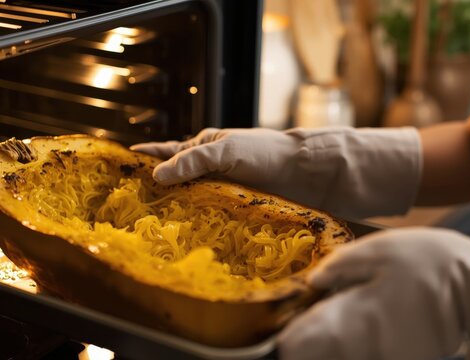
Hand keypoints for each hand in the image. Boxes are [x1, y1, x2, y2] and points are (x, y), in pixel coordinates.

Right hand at [132, 127, 421, 218]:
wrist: (307, 172)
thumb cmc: (267, 153)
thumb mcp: (227, 151)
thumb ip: (193, 160)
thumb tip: (157, 176)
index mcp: (204, 149)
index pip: (165, 154)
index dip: (141, 161)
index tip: (114, 170)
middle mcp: (210, 172)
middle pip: (174, 183)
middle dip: (152, 193)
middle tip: (125, 211)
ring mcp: (222, 193)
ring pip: (190, 204)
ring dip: (173, 215)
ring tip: (149, 231)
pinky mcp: (236, 211)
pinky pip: (210, 220)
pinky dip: (196, 227)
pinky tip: (185, 240)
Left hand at [278, 227, 469, 359]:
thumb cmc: (429, 262)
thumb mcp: (379, 250)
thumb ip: (339, 268)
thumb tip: (310, 283)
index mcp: (352, 317)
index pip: (296, 347)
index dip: (283, 338)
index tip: (278, 326)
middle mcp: (363, 347)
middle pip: (314, 358)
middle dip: (305, 342)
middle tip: (305, 321)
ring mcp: (383, 358)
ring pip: (338, 359)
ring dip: (329, 344)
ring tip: (333, 319)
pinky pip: (364, 357)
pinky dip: (354, 346)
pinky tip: (363, 326)